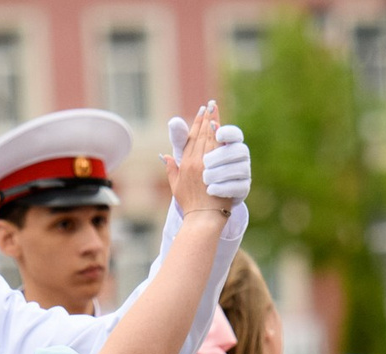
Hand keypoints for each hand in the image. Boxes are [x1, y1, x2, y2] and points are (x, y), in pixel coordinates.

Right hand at [165, 103, 237, 218]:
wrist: (201, 217)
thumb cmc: (190, 205)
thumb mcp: (175, 187)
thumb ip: (171, 170)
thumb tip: (166, 157)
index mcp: (185, 164)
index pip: (191, 139)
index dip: (196, 124)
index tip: (201, 112)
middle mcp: (193, 162)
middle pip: (200, 135)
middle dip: (205, 118)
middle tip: (210, 104)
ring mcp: (204, 165)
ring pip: (208, 139)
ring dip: (212, 123)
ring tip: (215, 110)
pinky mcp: (213, 170)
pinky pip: (216, 150)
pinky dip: (217, 137)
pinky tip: (219, 126)